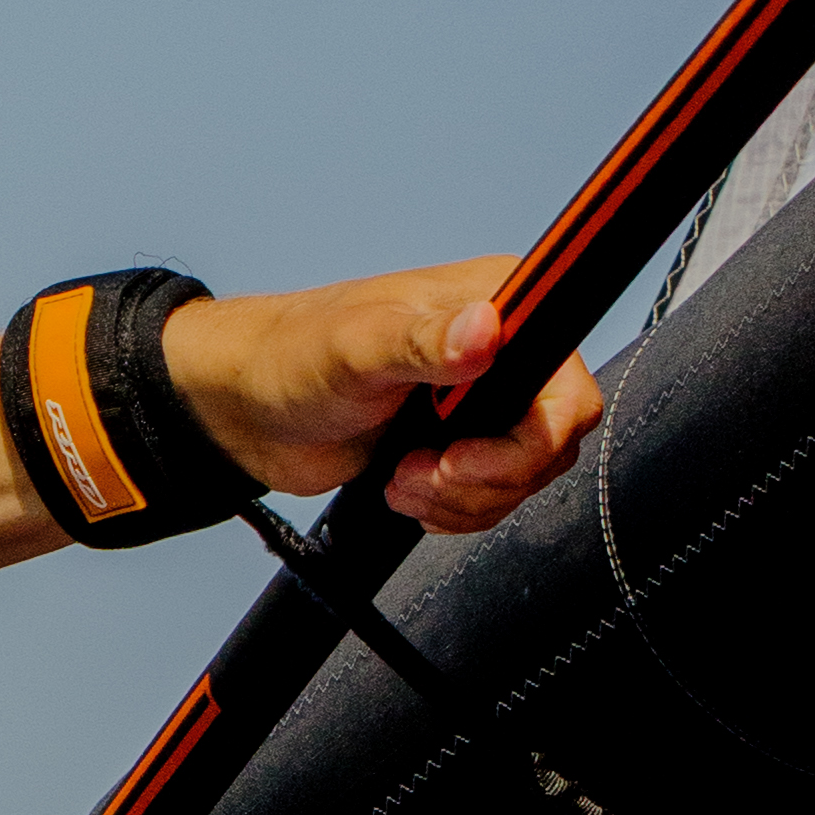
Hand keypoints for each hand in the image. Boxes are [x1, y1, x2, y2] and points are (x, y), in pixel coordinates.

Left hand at [169, 266, 608, 532]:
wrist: (248, 410)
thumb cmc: (291, 357)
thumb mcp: (356, 346)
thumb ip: (421, 340)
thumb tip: (483, 329)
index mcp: (498, 304)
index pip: (566, 382)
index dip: (532, 434)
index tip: (465, 450)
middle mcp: (504, 350)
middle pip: (554, 440)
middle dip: (489, 475)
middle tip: (428, 470)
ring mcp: (485, 401)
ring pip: (526, 477)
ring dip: (464, 498)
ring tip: (404, 477)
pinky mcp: (463, 444)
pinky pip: (494, 497)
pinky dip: (454, 509)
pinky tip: (405, 488)